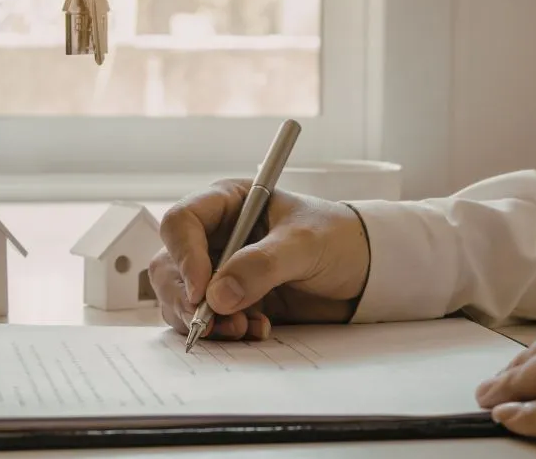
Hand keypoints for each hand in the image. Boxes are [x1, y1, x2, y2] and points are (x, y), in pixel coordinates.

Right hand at [148, 179, 369, 341]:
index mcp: (227, 203)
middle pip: (170, 265)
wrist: (365, 271)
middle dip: (186, 298)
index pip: (181, 223)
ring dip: (203, 320)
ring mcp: (220, 270)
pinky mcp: (231, 300)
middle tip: (211, 323)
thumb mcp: (304, 244)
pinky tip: (256, 330)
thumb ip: (261, 265)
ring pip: (181, 297)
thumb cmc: (337, 238)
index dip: (184, 256)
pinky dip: (222, 332)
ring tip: (242, 330)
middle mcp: (215, 235)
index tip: (202, 291)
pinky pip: (206, 320)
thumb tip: (217, 296)